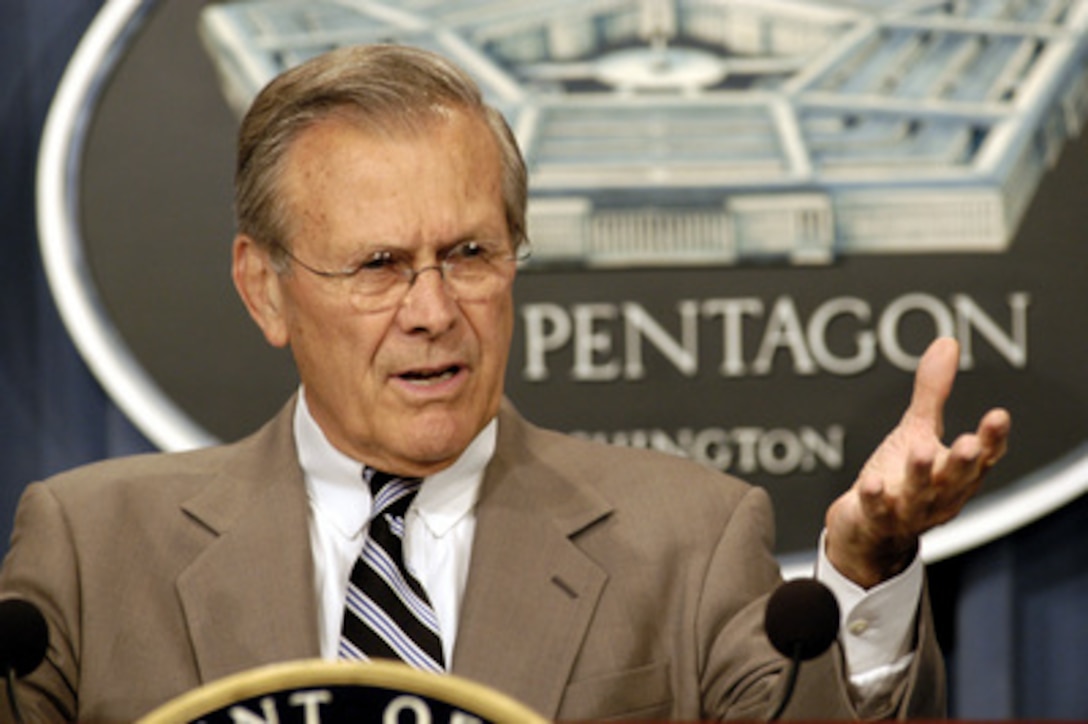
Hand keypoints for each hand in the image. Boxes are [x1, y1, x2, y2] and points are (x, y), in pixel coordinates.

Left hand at [824, 337, 1010, 587]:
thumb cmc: (901, 476)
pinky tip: (871, 483)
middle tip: (968, 442)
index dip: (993, 439)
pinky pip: (878, 510)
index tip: (998, 417)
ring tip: (919, 451)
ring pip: (919, 493)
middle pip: (956, 477)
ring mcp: (910, 510)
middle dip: (963, 460)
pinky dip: (875, 498)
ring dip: (920, 474)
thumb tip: (947, 342)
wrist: (869, 530)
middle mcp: (940, 493)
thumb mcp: (918, 429)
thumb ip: (933, 392)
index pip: (983, 456)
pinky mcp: (878, 520)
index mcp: (957, 472)